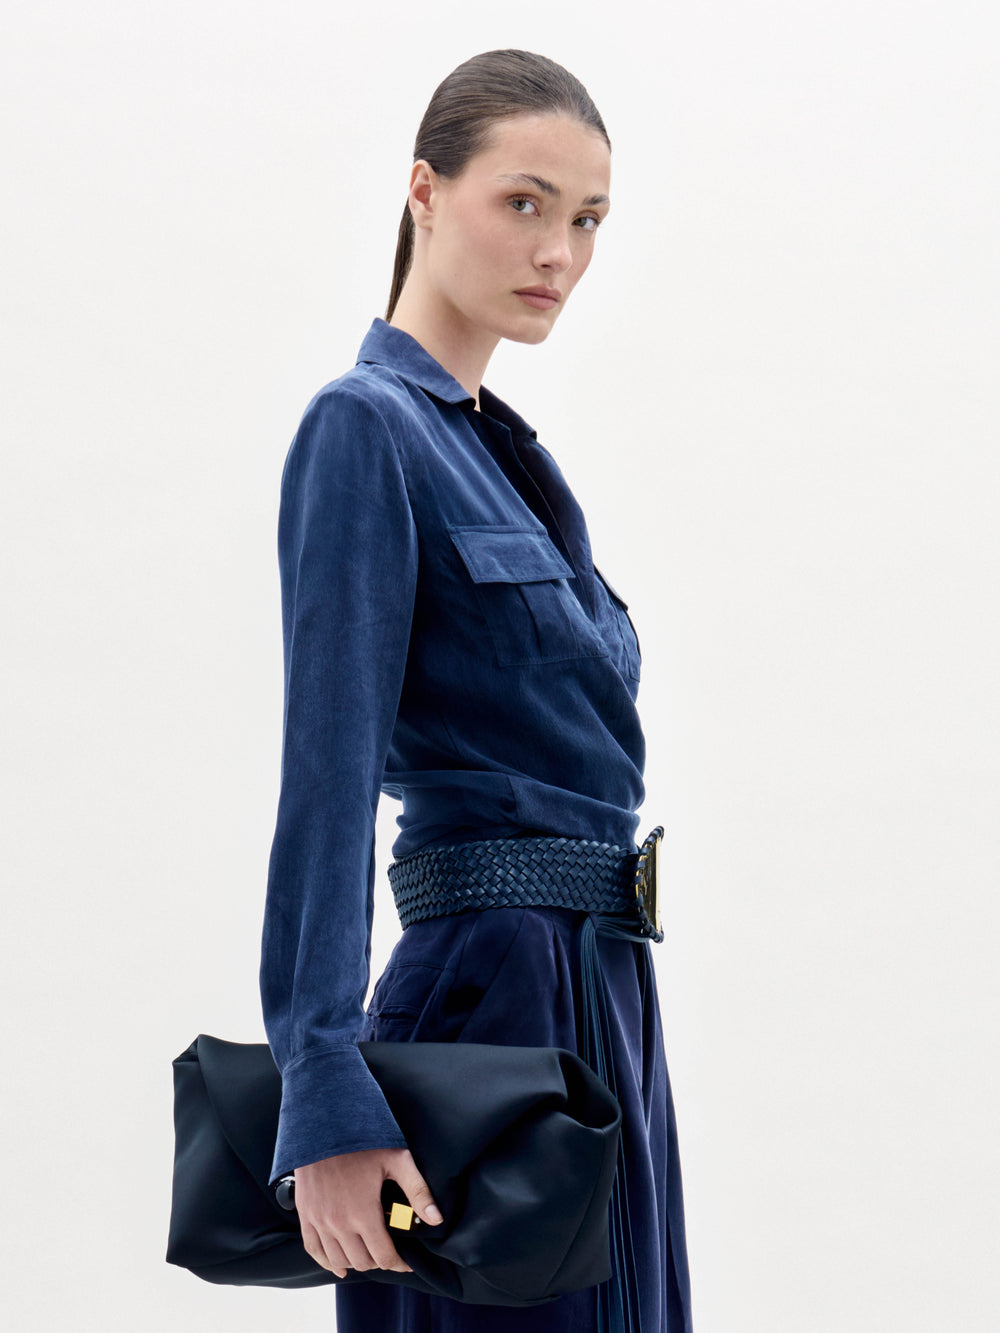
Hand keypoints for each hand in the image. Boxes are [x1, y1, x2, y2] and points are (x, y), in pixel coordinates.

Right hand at [293, 1146, 442, 1278]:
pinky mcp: (306, 1213)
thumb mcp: (397, 1160)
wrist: (324, 1122)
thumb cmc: (363, 1139)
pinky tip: (337, 1264)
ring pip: (339, 1260)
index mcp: (363, 1213)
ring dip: (356, 1262)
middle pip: (362, 1262)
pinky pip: (313, 1249)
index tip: (406, 1261)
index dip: (399, 1263)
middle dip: (379, 1260)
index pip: (384, 1256)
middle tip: (389, 1250)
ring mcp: (319, 1220)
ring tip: (368, 1253)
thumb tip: (436, 1219)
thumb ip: (417, 1191)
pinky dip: (327, 1261)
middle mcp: (339, 1223)